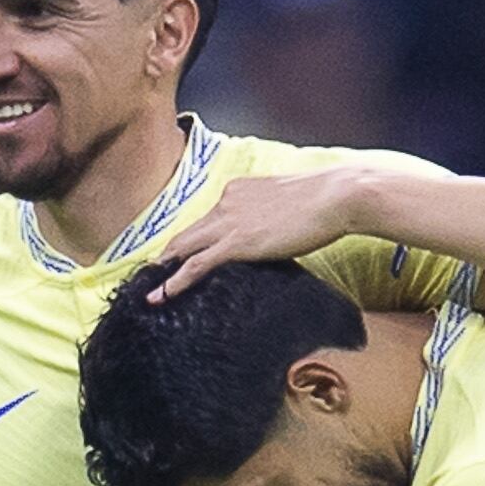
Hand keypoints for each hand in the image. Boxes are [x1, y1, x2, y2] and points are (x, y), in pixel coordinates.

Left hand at [148, 169, 371, 300]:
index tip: (181, 254)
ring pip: (184, 248)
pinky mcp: (237, 242)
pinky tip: (162, 296)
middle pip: (187, 232)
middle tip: (150, 274)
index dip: (192, 238)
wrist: (335, 196)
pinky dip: (175, 281)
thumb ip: (273, 215)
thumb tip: (275, 231)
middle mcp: (226, 202)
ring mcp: (229, 221)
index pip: (208, 218)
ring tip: (149, 291)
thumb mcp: (289, 204)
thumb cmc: (325, 200)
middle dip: (167, 254)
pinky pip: (196, 265)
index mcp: (238, 189)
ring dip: (163, 271)